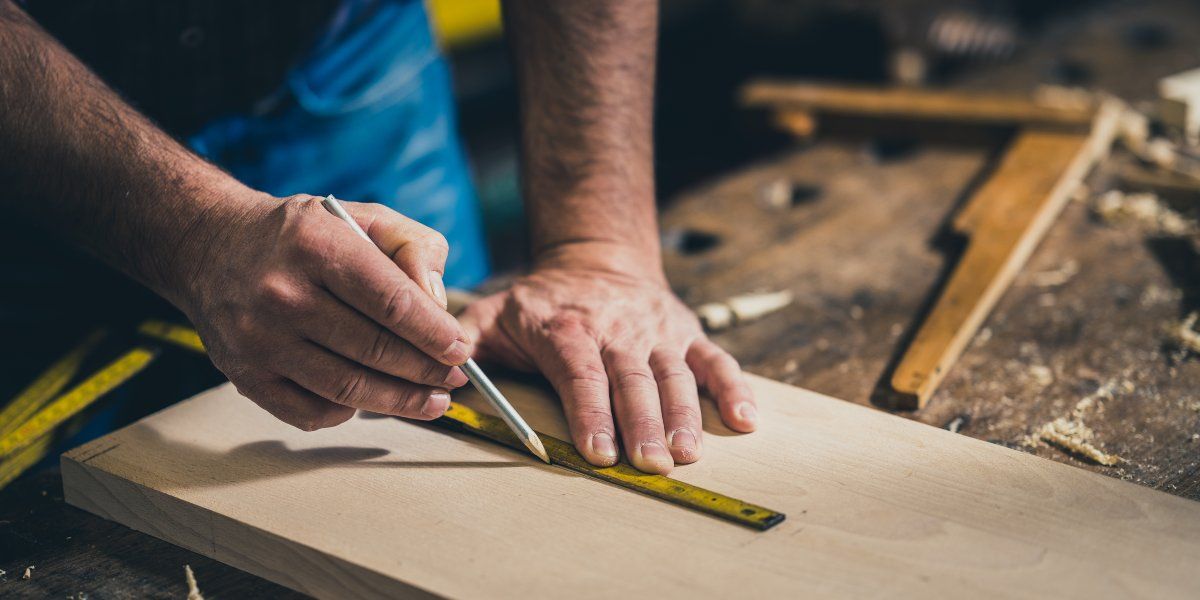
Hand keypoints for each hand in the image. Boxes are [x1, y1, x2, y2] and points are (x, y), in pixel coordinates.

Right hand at [174, 194, 473, 429]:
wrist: (211, 247)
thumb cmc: (301, 235)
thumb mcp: (362, 216)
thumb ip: (414, 248)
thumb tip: (439, 303)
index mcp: (316, 245)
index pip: (391, 303)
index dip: (434, 334)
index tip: (461, 349)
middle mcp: (281, 294)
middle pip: (374, 350)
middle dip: (426, 370)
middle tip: (455, 378)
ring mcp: (258, 340)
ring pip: (347, 388)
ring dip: (400, 401)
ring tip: (433, 400)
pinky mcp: (245, 376)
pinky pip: (311, 411)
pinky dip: (350, 412)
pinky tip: (373, 400)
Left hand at [460, 244, 755, 473]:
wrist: (596, 257)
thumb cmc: (539, 301)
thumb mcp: (492, 311)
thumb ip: (465, 341)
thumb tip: (444, 372)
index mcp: (567, 327)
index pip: (581, 373)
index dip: (591, 411)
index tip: (599, 451)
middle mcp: (617, 328)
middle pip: (632, 379)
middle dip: (642, 422)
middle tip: (650, 464)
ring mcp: (657, 331)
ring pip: (674, 374)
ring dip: (685, 415)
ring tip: (687, 453)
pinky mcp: (687, 333)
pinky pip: (716, 361)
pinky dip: (734, 389)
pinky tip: (745, 421)